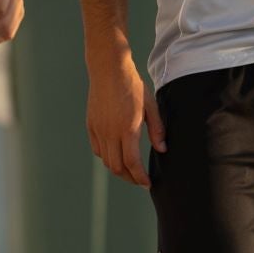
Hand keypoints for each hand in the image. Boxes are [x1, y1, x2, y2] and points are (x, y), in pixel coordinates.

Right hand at [85, 55, 164, 187]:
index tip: (147, 183)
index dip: (140, 177)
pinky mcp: (91, 125)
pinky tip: (116, 155)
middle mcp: (111, 132)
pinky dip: (106, 157)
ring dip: (118, 169)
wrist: (109, 69)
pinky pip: (97, 149)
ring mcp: (98, 129)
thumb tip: (162, 149)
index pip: (132, 163)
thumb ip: (156, 129)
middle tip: (139, 180)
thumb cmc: (132, 85)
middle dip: (130, 178)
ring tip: (129, 170)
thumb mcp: (150, 105)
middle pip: (117, 167)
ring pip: (106, 161)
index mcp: (128, 128)